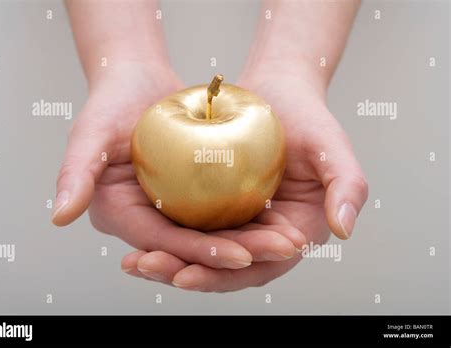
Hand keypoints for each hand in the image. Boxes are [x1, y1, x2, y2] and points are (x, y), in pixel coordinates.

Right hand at [53, 62, 306, 285]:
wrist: (138, 81)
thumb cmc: (111, 101)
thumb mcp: (91, 132)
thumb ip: (75, 173)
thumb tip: (59, 218)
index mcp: (117, 214)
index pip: (161, 242)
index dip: (199, 254)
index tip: (240, 256)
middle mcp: (142, 219)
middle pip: (190, 247)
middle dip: (233, 256)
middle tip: (277, 251)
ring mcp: (166, 210)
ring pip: (210, 236)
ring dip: (249, 242)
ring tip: (285, 243)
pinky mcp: (187, 198)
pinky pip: (218, 214)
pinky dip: (246, 220)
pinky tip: (278, 220)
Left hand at [119, 63, 367, 291]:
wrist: (276, 91)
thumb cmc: (307, 116)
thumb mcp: (331, 146)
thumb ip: (347, 186)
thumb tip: (345, 229)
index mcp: (296, 232)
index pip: (260, 266)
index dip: (224, 276)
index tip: (187, 273)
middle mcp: (267, 234)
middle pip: (226, 267)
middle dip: (186, 273)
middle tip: (148, 267)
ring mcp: (241, 222)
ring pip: (204, 253)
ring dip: (170, 261)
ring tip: (135, 263)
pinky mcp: (219, 207)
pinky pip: (192, 228)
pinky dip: (167, 236)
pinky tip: (139, 238)